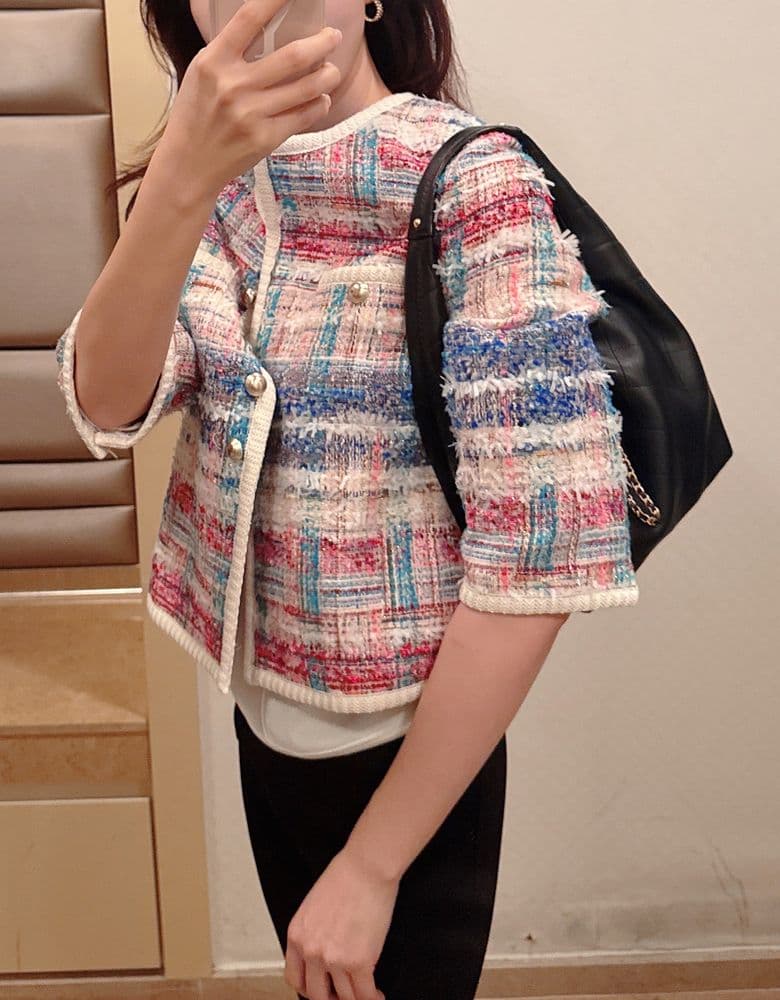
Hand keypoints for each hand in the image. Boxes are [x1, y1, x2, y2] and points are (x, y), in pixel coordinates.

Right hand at [157, 0, 342, 200]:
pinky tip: (321, 98)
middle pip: (293, 56)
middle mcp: (234, 85)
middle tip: (333, 36)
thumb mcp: (202, 73)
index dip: (276, 0)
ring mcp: (251, 114)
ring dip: (328, 75)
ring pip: (307, 87)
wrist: (189, 164)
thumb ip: (230, 51)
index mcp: (214, 61)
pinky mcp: (266, 138)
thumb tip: (268, 26)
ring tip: (332, 70)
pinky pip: (305, 115)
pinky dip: (319, 104)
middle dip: (323, 42)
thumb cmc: (196, 114)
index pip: (250, 18)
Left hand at [284, 846, 398, 999]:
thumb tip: (325, 949)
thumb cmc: (346, 876)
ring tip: (365, 993)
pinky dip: (372, 998)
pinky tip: (377, 994)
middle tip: (343, 994)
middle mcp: (311, 951)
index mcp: (297, 935)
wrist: (367, 867)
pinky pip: (364, 994)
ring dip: (355, 998)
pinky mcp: (359, 962)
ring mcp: (334, 959)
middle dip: (332, 998)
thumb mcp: (315, 905)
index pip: (295, 978)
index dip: (310, 988)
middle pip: (316, 995)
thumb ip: (314, 932)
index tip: (322, 988)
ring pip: (344, 998)